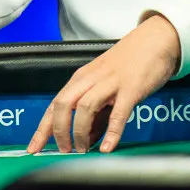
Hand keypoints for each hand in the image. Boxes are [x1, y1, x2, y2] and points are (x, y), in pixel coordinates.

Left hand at [27, 15, 180, 154]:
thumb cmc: (130, 62)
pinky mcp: (132, 88)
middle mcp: (92, 78)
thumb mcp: (106, 83)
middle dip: (59, 131)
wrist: (156, 39)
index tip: (32, 148)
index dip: (42, 128)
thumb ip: (96, 111)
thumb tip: (87, 139)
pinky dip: (112, 132)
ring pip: (86, 107)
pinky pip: (119, 112)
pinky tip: (108, 147)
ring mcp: (111, 82)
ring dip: (81, 132)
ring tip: (83, 150)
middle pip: (64, 104)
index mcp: (82, 78)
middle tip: (64, 150)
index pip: (55, 104)